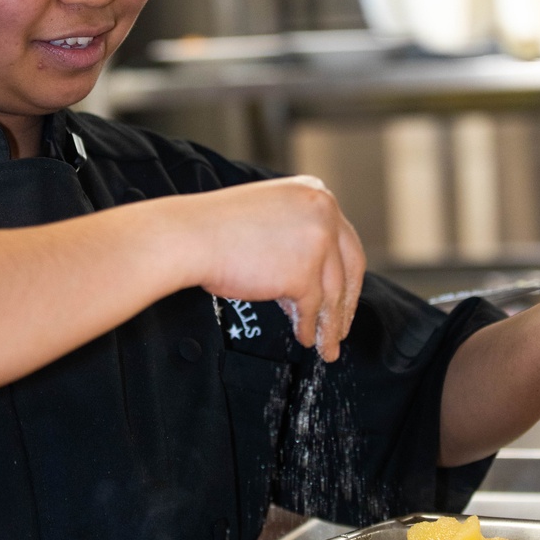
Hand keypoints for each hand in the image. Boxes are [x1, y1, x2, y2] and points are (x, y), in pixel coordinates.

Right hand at [173, 176, 365, 360]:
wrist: (189, 236)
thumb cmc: (215, 229)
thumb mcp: (269, 218)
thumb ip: (296, 238)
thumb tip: (312, 280)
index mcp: (316, 194)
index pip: (344, 240)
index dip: (346, 275)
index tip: (343, 296)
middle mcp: (324, 213)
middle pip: (350, 267)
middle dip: (346, 303)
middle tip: (341, 327)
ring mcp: (318, 242)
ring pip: (333, 294)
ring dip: (330, 324)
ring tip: (325, 346)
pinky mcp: (304, 273)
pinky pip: (312, 309)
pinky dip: (309, 327)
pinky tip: (304, 337)